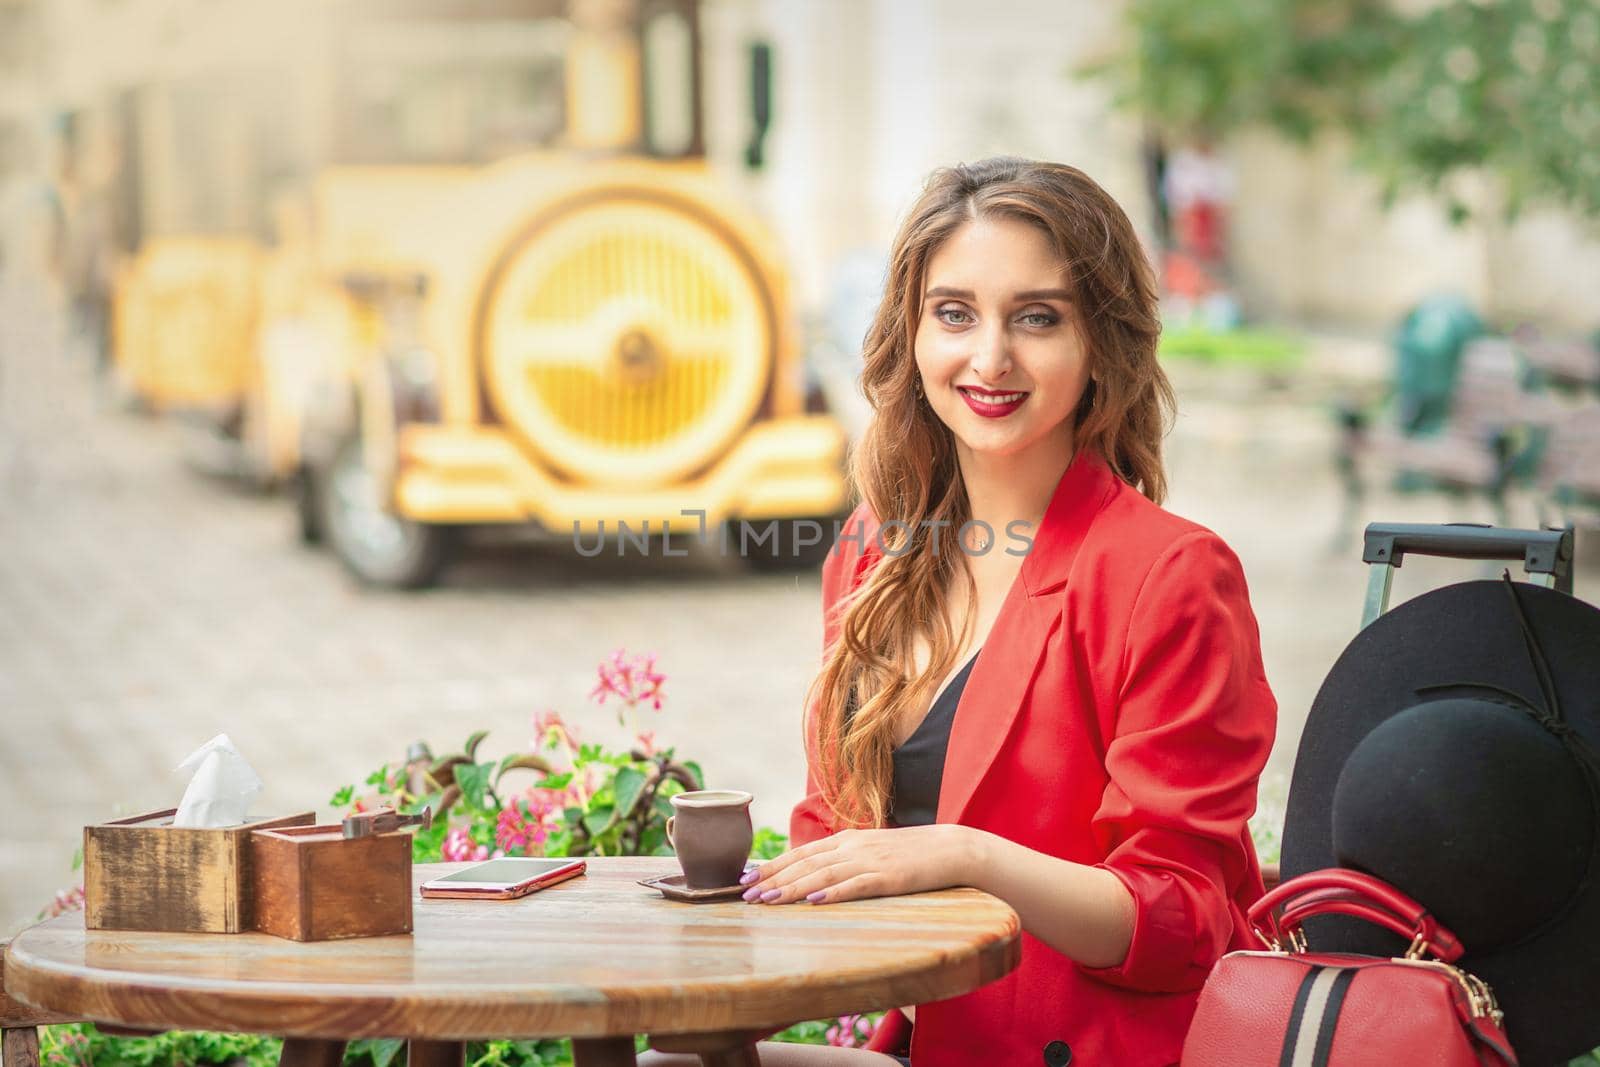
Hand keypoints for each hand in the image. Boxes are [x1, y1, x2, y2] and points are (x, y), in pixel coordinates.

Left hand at [740, 824, 981, 904]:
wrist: (952, 848)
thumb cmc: (911, 855)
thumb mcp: (872, 852)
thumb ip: (844, 861)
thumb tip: (814, 878)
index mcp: (848, 840)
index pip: (801, 852)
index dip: (772, 865)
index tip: (746, 878)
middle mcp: (853, 847)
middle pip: (805, 863)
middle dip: (773, 879)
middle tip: (745, 895)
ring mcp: (871, 861)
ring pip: (823, 875)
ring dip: (793, 888)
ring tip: (768, 901)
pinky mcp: (889, 877)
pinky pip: (855, 886)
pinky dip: (832, 894)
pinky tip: (813, 902)